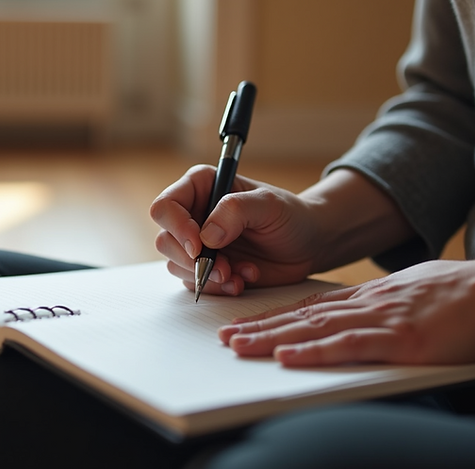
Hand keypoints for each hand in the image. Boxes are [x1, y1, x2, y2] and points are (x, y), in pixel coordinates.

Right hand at [149, 167, 416, 296]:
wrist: (309, 244)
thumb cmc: (291, 216)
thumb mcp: (269, 205)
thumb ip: (236, 211)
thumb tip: (206, 235)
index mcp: (201, 187)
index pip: (166, 206)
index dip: (177, 228)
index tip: (199, 246)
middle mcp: (193, 214)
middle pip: (166, 240)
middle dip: (193, 261)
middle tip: (224, 269)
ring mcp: (198, 244)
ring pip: (177, 266)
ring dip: (207, 277)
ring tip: (241, 274)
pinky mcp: (207, 268)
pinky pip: (195, 284)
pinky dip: (218, 288)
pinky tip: (244, 279)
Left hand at [218, 250, 474, 365]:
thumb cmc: (460, 294)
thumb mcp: (411, 292)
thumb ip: (382, 304)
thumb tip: (362, 316)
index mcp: (369, 296)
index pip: (310, 307)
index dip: (274, 316)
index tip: (244, 324)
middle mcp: (366, 305)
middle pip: (302, 317)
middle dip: (260, 328)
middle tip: (224, 337)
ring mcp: (380, 320)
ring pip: (314, 329)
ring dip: (273, 339)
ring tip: (239, 347)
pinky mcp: (399, 339)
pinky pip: (348, 346)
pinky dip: (314, 352)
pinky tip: (287, 357)